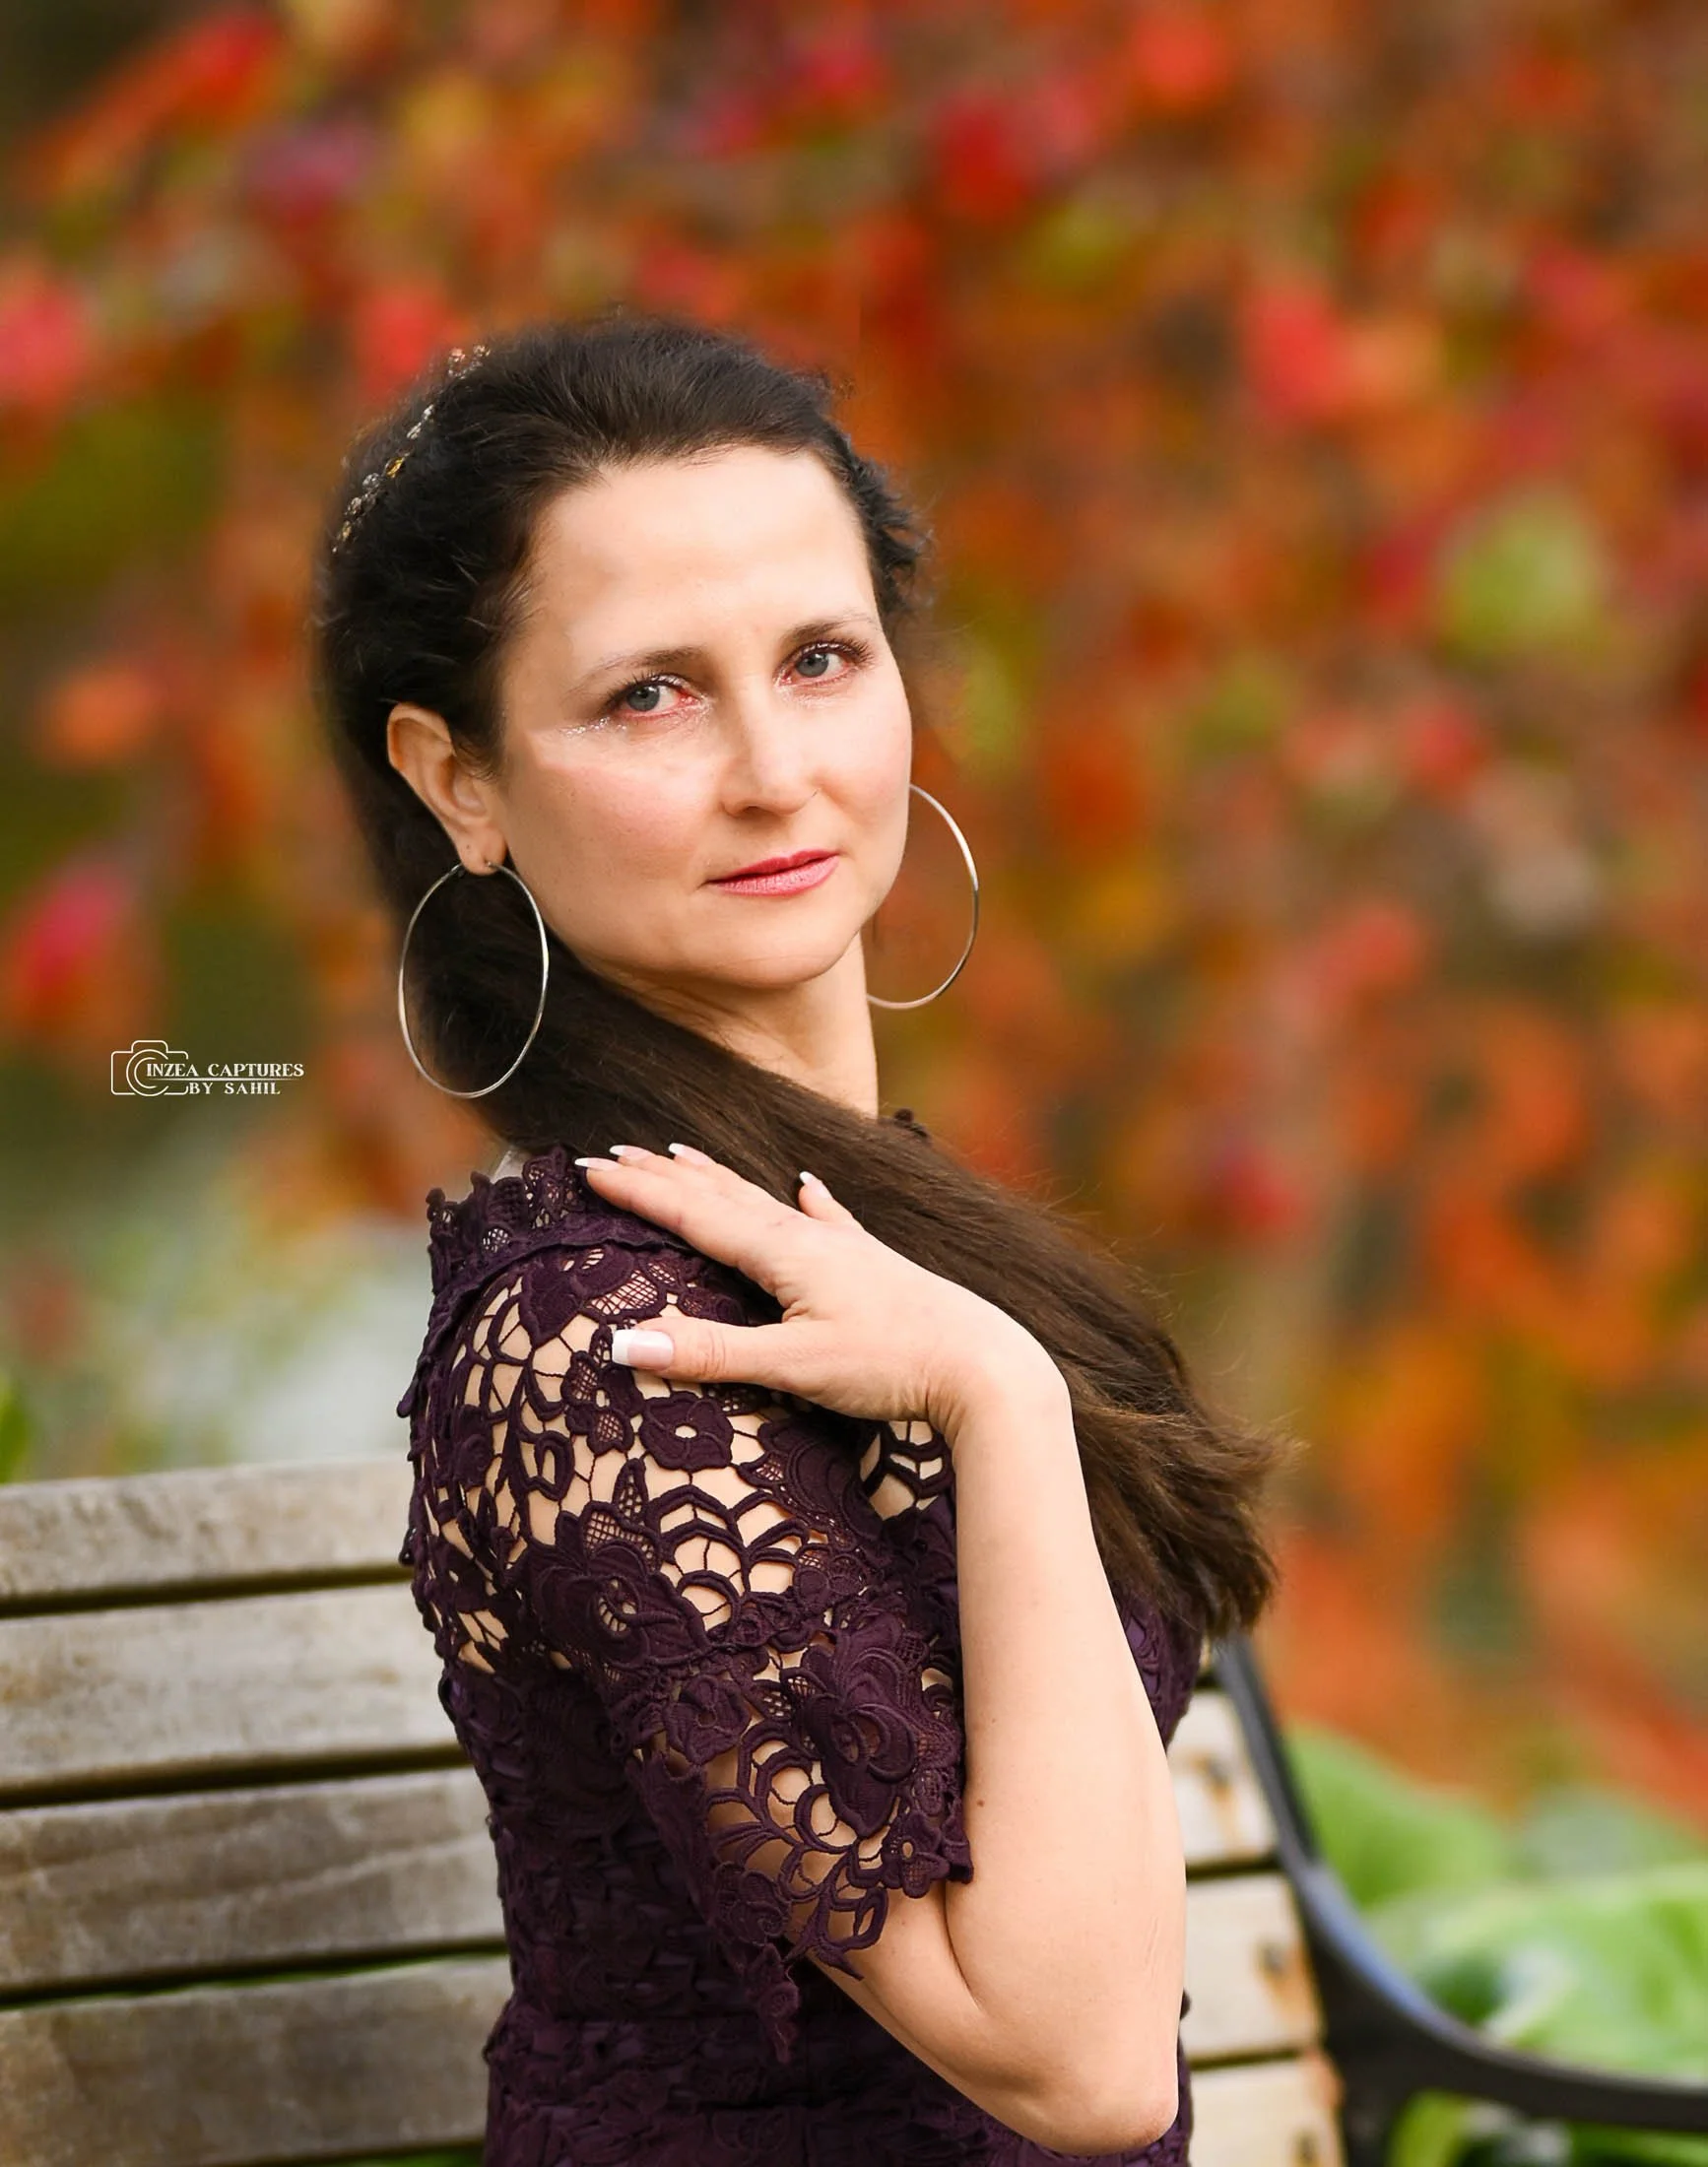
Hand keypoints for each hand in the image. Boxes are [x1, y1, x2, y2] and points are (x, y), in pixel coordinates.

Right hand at [574, 1143, 1057, 1440]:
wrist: (985, 1365)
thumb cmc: (891, 1364)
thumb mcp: (794, 1366)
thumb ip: (711, 1354)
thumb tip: (620, 1343)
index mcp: (783, 1253)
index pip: (694, 1214)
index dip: (639, 1191)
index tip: (588, 1166)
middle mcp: (809, 1237)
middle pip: (723, 1196)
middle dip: (666, 1174)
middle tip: (617, 1149)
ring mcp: (845, 1248)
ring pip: (767, 1201)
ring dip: (720, 1179)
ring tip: (685, 1154)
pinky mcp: (876, 1266)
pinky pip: (828, 1221)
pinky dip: (809, 1202)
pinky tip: (810, 1186)